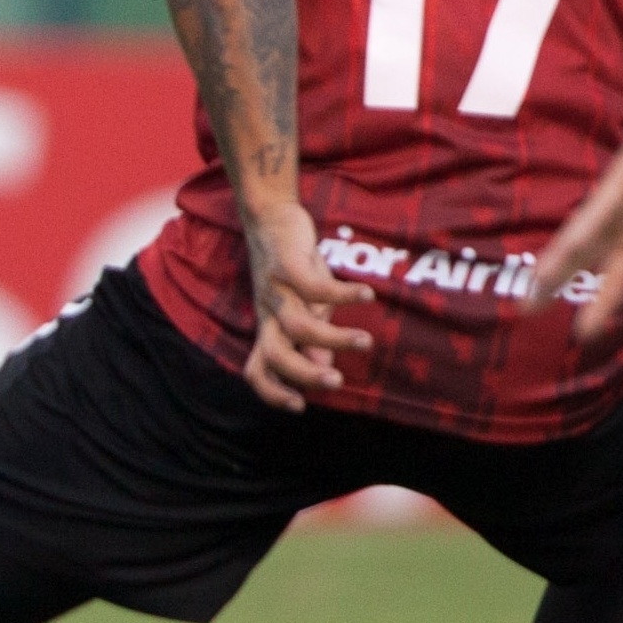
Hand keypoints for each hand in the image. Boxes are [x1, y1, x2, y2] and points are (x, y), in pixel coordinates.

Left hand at [241, 199, 373, 409]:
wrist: (271, 216)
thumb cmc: (291, 269)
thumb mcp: (303, 307)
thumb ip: (312, 339)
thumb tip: (324, 369)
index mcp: (269, 328)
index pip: (255, 370)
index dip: (271, 393)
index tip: (300, 407)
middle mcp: (267, 313)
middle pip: (273, 355)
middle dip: (303, 375)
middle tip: (337, 382)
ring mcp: (275, 289)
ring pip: (298, 324)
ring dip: (333, 338)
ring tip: (365, 341)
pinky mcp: (286, 264)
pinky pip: (313, 286)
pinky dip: (341, 295)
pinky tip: (366, 295)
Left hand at [542, 82, 622, 346]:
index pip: (618, 275)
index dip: (602, 303)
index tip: (583, 336)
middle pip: (584, 259)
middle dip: (556, 284)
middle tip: (525, 312)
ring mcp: (620, 198)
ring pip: (582, 237)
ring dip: (559, 262)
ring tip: (534, 289)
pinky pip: (602, 206)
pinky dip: (588, 226)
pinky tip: (571, 245)